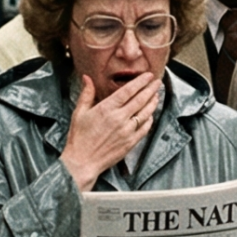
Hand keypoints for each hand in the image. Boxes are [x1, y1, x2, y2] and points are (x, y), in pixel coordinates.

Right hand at [59, 74, 160, 190]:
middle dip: (151, 89)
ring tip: (156, 95)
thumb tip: (87, 78)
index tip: (148, 75)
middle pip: (140, 99)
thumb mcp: (79, 113)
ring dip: (153, 103)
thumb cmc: (79, 138)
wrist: (82, 161)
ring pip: (145, 113)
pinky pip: (145, 128)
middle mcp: (119, 118)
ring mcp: (127, 131)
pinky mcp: (131, 142)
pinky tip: (150, 114)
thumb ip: (86, 94)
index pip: (128, 90)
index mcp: (106, 108)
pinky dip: (149, 119)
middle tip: (158, 82)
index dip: (140, 81)